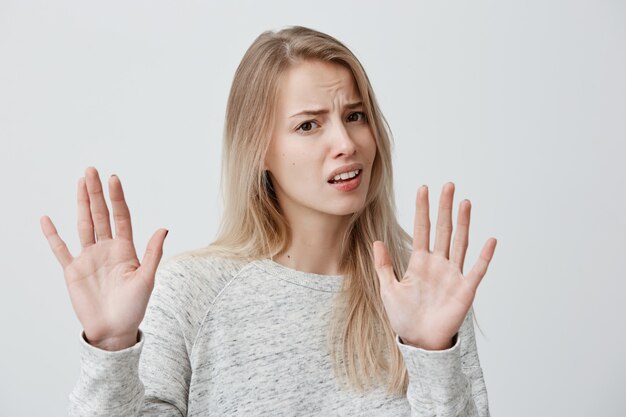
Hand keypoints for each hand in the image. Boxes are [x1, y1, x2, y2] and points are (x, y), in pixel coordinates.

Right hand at [40, 167, 167, 350]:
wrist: (114, 331)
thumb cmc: (134, 307)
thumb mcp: (147, 279)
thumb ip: (153, 253)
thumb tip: (164, 228)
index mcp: (125, 250)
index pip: (121, 217)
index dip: (117, 198)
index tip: (113, 178)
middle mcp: (106, 249)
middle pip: (100, 215)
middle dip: (96, 193)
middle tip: (91, 171)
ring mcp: (89, 258)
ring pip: (83, 225)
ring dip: (81, 204)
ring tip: (79, 183)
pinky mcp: (73, 271)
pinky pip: (60, 250)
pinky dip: (53, 235)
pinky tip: (47, 219)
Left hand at [373, 182, 496, 350]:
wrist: (419, 341)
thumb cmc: (404, 317)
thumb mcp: (388, 289)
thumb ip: (384, 266)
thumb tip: (376, 241)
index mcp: (419, 262)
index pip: (422, 229)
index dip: (422, 209)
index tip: (423, 188)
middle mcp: (438, 264)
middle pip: (442, 230)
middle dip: (444, 208)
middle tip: (448, 185)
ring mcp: (453, 275)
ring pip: (459, 243)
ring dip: (463, 223)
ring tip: (465, 203)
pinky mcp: (465, 290)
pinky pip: (476, 271)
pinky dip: (484, 256)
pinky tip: (490, 240)